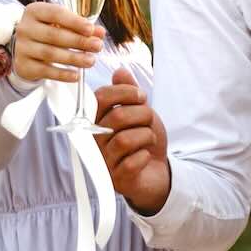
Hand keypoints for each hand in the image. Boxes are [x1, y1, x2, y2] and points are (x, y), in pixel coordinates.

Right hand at [12, 2, 104, 82]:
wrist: (26, 48)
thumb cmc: (49, 31)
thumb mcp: (64, 24)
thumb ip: (82, 27)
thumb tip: (100, 33)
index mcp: (35, 11)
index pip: (55, 14)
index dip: (74, 22)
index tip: (90, 29)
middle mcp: (25, 28)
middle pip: (54, 35)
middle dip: (79, 41)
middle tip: (97, 46)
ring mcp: (22, 47)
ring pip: (50, 54)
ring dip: (73, 58)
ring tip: (91, 61)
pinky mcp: (23, 65)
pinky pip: (45, 71)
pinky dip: (62, 74)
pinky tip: (76, 75)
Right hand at [94, 68, 170, 214]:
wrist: (156, 172)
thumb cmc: (143, 141)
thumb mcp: (140, 112)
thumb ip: (130, 93)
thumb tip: (120, 71)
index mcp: (97, 121)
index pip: (100, 98)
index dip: (124, 92)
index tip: (141, 96)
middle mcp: (95, 141)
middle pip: (117, 117)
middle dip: (143, 115)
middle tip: (149, 121)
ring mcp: (104, 162)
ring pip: (124, 140)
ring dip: (146, 136)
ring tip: (149, 139)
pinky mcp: (116, 179)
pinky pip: (131, 162)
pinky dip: (145, 156)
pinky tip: (145, 156)